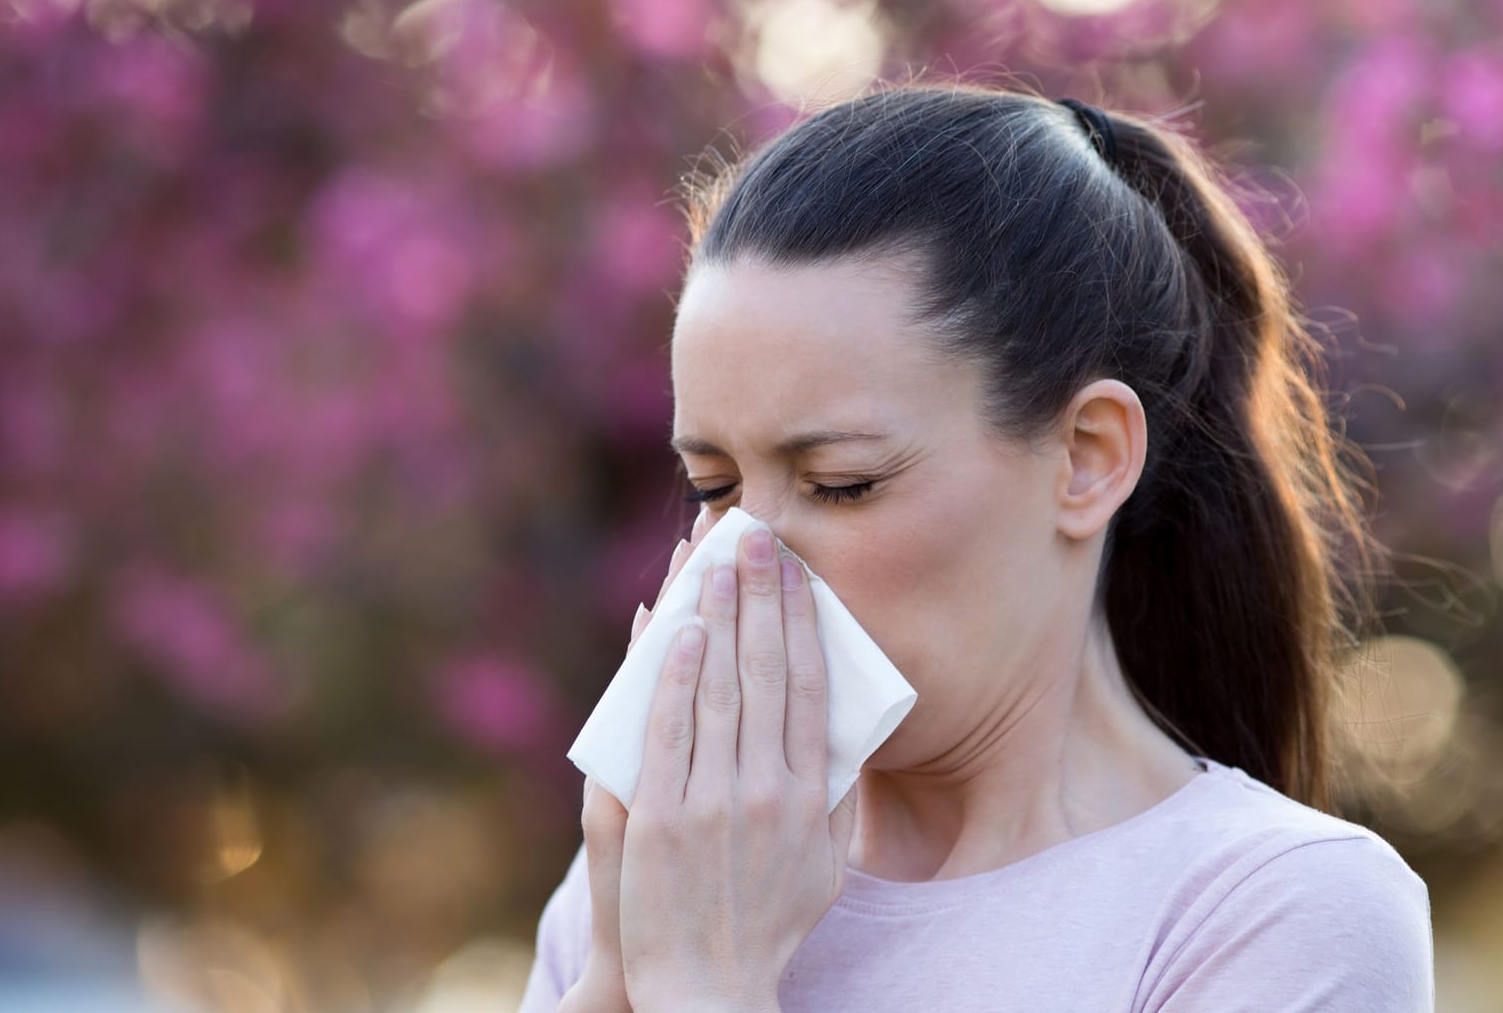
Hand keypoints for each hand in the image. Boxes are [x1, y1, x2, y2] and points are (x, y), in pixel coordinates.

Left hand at [618, 514, 858, 1012]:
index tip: (799, 573)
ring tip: (717, 559)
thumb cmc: (767, 927)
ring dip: (721, 616)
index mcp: (811, 798)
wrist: (707, 989)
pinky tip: (680, 628)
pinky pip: (670, 730)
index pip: (813, 689)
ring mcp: (714, 802)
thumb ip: (832, 800)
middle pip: (769, 673)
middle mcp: (769, 791)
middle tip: (757, 536)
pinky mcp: (660, 817)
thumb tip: (842, 734)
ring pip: (721, 688)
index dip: (806, 623)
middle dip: (763, 597)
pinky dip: (674, 676)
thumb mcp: (822, 867)